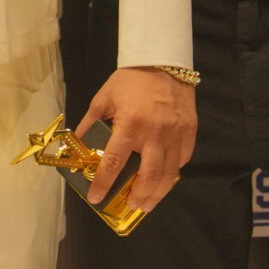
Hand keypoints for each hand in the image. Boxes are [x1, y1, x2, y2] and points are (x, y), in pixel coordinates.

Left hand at [75, 68, 196, 212]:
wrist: (163, 61)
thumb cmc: (131, 80)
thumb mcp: (104, 98)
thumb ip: (91, 123)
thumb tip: (78, 144)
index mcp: (130, 125)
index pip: (114, 163)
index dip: (104, 184)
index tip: (96, 197)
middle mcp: (154, 134)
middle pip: (148, 176)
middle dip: (139, 197)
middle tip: (131, 207)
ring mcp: (175, 134)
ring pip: (169, 174)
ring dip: (158, 193)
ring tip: (148, 203)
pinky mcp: (189, 132)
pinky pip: (182, 160)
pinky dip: (173, 173)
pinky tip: (164, 180)